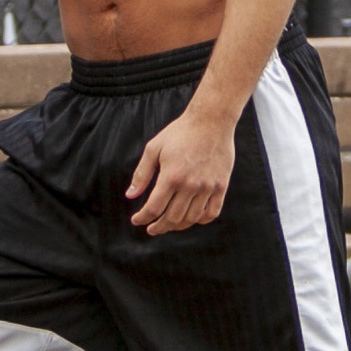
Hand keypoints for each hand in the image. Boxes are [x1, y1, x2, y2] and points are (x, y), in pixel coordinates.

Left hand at [127, 109, 234, 235]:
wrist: (211, 121)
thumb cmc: (179, 133)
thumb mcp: (154, 149)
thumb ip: (142, 174)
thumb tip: (129, 195)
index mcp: (171, 176)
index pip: (154, 208)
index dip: (143, 218)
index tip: (136, 221)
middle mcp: (190, 185)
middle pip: (172, 217)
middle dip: (158, 226)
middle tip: (151, 228)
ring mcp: (208, 187)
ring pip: (191, 218)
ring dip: (177, 226)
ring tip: (168, 225)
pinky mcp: (221, 186)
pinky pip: (211, 212)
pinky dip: (200, 220)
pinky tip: (191, 219)